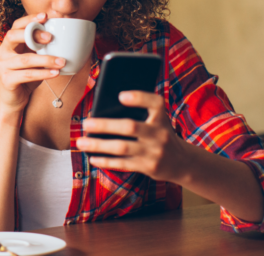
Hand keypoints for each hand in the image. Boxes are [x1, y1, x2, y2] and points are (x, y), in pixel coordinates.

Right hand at [0, 13, 64, 112]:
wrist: (14, 101)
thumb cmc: (25, 78)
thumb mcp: (33, 60)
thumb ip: (40, 48)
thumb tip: (63, 37)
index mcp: (9, 44)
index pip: (16, 26)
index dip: (29, 19)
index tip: (45, 16)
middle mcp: (2, 52)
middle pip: (13, 36)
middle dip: (33, 34)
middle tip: (51, 38)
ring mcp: (2, 66)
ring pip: (25, 59)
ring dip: (46, 59)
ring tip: (62, 61)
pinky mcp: (6, 80)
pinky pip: (27, 74)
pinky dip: (43, 73)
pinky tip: (55, 73)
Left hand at [76, 91, 190, 182]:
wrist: (182, 162)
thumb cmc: (160, 134)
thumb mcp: (158, 120)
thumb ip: (140, 113)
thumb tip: (103, 111)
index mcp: (162, 117)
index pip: (155, 103)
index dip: (139, 98)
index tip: (121, 96)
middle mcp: (160, 134)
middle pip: (130, 127)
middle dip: (105, 125)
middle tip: (86, 123)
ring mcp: (154, 152)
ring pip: (122, 148)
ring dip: (99, 145)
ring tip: (81, 142)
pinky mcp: (148, 167)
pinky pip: (123, 164)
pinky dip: (106, 161)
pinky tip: (92, 158)